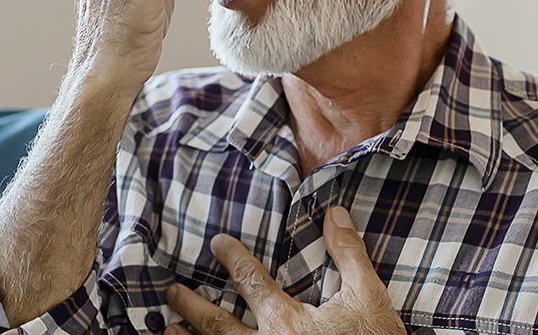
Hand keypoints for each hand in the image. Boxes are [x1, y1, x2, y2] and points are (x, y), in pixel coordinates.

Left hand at [165, 207, 406, 334]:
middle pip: (219, 325)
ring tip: (168, 327)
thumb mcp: (369, 297)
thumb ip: (348, 255)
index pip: (251, 282)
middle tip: (171, 291)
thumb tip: (335, 214)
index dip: (233, 259)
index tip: (217, 243)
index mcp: (287, 323)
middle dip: (193, 306)